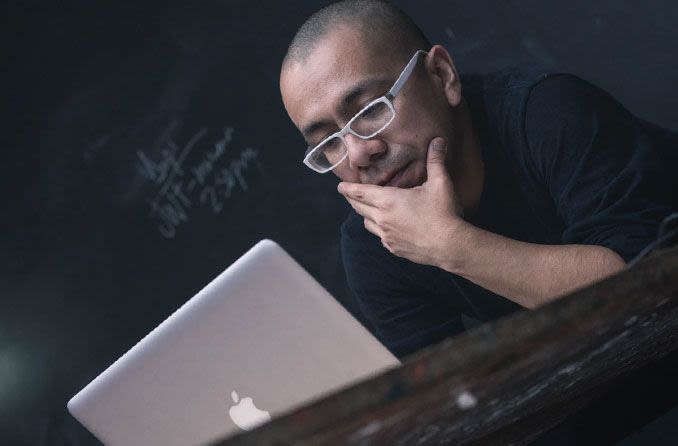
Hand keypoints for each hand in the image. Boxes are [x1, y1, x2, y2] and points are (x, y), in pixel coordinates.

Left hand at [338, 137, 465, 266]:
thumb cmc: (443, 213)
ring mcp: (386, 236)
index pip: (360, 192)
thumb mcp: (440, 183)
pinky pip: (379, 237)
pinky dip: (378, 229)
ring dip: (364, 214)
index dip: (348, 188)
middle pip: (359, 208)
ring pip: (367, 223)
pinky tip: (385, 228)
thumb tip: (438, 140)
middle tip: (348, 194)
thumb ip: (435, 160)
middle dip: (352, 199)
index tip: (339, 186)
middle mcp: (382, 219)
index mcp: (388, 200)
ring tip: (366, 209)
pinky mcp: (394, 249)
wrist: (450, 245)